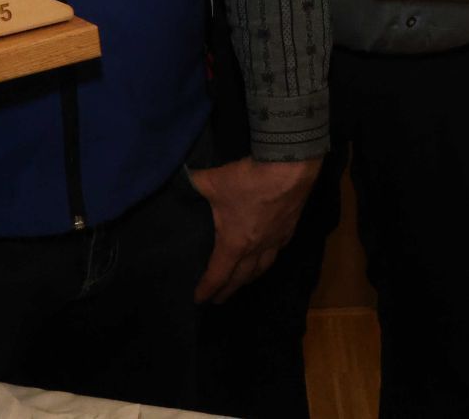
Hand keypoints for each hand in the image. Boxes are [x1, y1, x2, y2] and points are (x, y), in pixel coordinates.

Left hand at [188, 156, 319, 302]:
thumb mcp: (212, 181)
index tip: (199, 299)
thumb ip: (192, 183)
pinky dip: (268, 258)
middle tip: (219, 299)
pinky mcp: (289, 230)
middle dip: (228, 290)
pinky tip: (268, 255)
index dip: (207, 288)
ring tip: (243, 281)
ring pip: (261, 268)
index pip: (217, 274)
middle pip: (240, 278)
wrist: (289, 168)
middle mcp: (255, 249)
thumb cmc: (248, 180)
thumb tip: (179, 179)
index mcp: (233, 243)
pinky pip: (277, 252)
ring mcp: (274, 241)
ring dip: (249, 278)